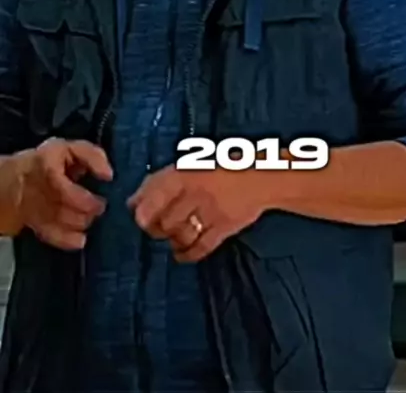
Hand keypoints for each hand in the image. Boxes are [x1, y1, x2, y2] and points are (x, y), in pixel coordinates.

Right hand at [14, 138, 112, 250]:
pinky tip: (82, 239)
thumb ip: (92, 156)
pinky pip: (50, 236)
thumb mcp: (69, 148)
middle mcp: (37, 191)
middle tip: (99, 208)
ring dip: (79, 223)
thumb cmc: (50, 161)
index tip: (101, 199)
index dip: (85, 198)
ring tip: (91, 217)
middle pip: (61, 209)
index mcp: (46, 168)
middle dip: (85, 212)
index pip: (62, 189)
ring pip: (57, 223)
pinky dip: (67, 241)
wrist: (17, 180)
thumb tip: (108, 175)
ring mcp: (33, 210)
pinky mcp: (35, 225)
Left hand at [128, 163, 270, 261]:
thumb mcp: (188, 165)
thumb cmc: (219, 167)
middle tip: (155, 228)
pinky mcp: (225, 227)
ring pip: (181, 235)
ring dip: (171, 240)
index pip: (160, 192)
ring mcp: (212, 211)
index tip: (139, 218)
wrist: (260, 176)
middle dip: (156, 228)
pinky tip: (181, 253)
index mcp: (187, 173)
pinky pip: (201, 247)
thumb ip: (159, 182)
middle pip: (167, 220)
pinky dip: (187, 254)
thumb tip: (132, 202)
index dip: (146, 208)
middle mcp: (198, 192)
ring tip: (171, 237)